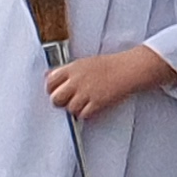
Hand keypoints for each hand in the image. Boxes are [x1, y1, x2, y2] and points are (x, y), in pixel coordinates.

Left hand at [47, 46, 176, 120]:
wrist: (129, 69)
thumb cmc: (109, 65)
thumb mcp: (84, 63)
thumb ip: (65, 70)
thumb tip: (47, 75)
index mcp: (73, 68)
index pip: (50, 81)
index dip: (51, 89)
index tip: (56, 92)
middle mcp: (77, 80)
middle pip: (56, 98)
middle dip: (60, 102)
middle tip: (68, 101)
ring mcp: (86, 92)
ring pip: (70, 109)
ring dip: (75, 109)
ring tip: (84, 103)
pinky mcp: (97, 102)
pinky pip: (83, 114)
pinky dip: (86, 114)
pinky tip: (92, 107)